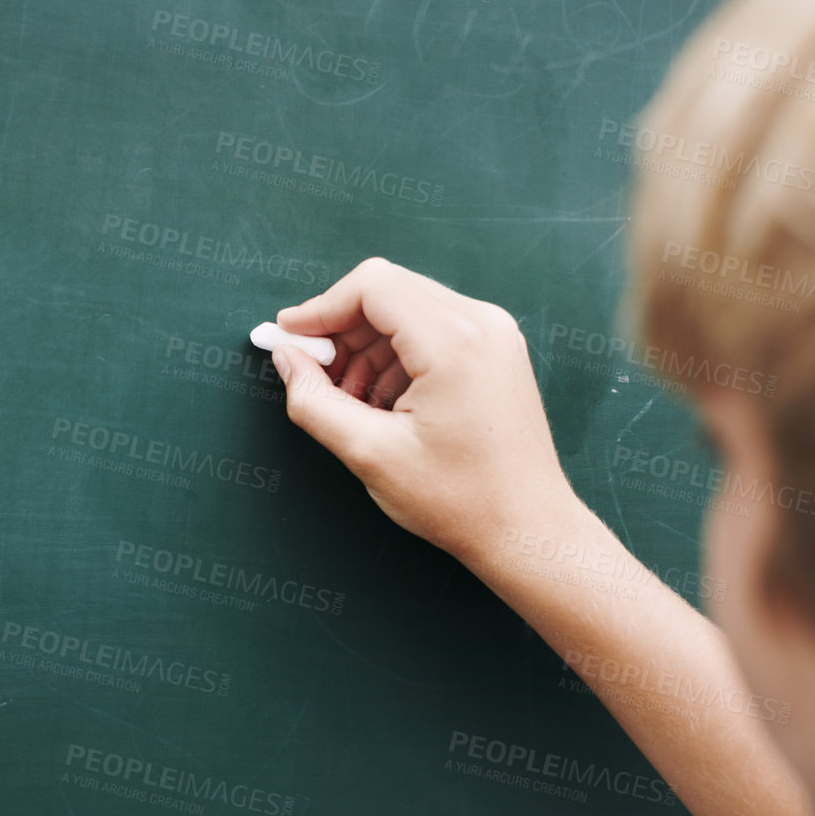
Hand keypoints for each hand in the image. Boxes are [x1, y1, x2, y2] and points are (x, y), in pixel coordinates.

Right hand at [273, 257, 575, 562]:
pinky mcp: (497, 351)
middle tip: (312, 376)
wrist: (528, 528)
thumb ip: (315, 401)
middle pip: (389, 292)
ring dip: (367, 346)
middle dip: (342, 330)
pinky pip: (433, 330)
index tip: (289, 337)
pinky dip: (396, 356)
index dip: (320, 308)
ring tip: (349, 402)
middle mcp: (481, 323)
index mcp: (453, 341)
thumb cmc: (460, 499)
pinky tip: (381, 403)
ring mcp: (495, 335)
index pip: (372, 287)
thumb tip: (286, 359)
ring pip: (408, 310)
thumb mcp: (369, 453)